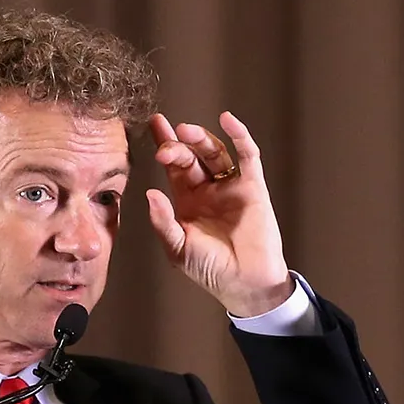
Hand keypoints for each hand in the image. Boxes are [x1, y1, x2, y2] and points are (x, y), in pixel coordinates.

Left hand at [145, 110, 294, 316]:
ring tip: (186, 131)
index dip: (163, 143)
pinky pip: (247, 156)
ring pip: (214, 152)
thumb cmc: (209, 269)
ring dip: (201, 139)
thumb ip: (163, 222)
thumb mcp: (178, 247)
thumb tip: (150, 194)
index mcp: (187, 200)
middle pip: (191, 156)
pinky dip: (239, 136)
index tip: (153, 124)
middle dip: (177, 146)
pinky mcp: (253, 186)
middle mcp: (207, 188)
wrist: (244, 282)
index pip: (173, 166)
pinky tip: (228, 120)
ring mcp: (230, 185)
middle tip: (167, 145)